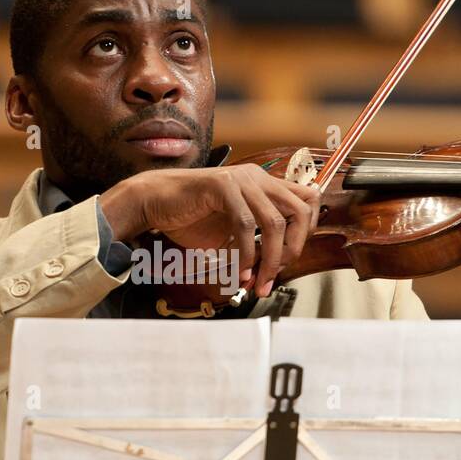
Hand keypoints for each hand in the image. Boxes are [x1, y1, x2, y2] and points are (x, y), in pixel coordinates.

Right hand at [100, 164, 320, 297]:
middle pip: (300, 211)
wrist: (154, 204)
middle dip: (293, 250)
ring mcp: (240, 180)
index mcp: (264, 185)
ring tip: (256, 281)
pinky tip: (238, 270)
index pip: (307, 201)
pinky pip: (245, 225)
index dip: (306, 232)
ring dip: (269, 260)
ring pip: (274, 222)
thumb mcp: (233, 232)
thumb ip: (258, 241)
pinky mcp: (221, 186)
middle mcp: (257, 178)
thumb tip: (276, 267)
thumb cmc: (190, 217)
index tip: (290, 259)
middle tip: (275, 275)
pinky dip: (245, 254)